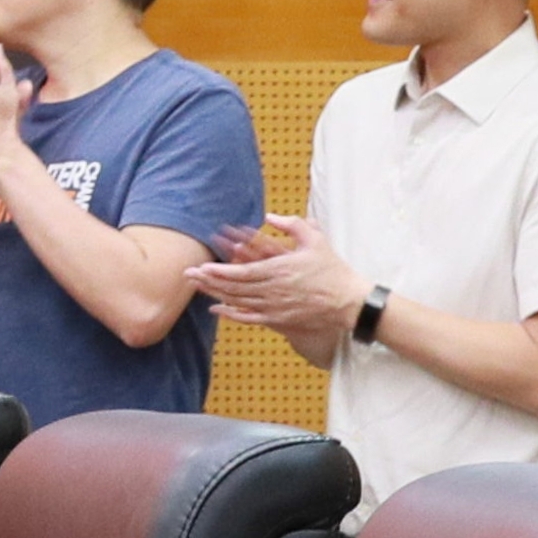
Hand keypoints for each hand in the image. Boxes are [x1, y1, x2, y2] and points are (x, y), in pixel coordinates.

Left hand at [188, 214, 371, 359]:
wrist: (349, 302)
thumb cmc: (333, 271)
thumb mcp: (316, 240)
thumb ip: (293, 225)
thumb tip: (269, 217)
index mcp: (279, 271)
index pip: (241, 273)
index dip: (219, 272)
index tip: (202, 267)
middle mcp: (273, 291)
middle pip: (233, 288)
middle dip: (208, 281)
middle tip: (188, 275)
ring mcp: (275, 308)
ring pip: (237, 302)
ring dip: (214, 295)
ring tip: (196, 288)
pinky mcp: (279, 320)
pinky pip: (249, 318)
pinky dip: (230, 314)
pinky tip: (216, 309)